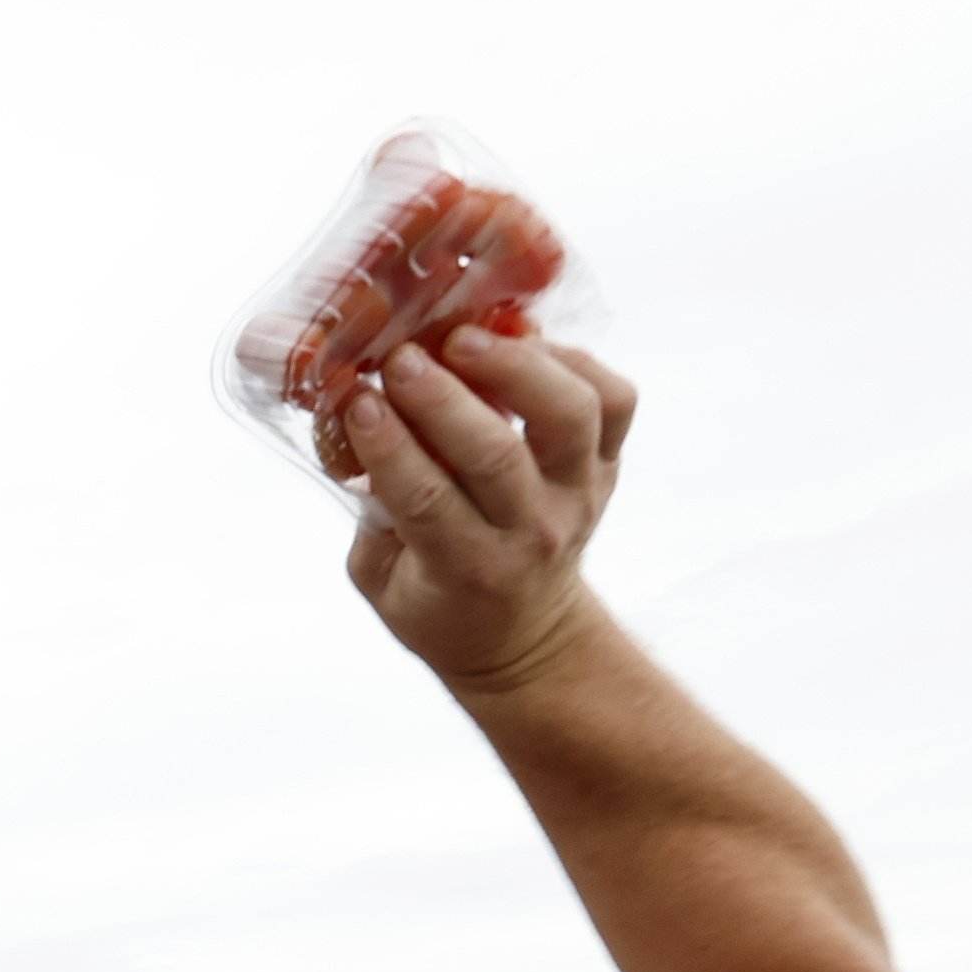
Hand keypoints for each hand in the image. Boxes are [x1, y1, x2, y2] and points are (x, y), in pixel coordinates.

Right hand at [339, 329, 636, 692]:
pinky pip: (614, 398)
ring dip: (516, 365)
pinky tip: (521, 344)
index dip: (389, 445)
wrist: (522, 634)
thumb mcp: (380, 579)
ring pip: (569, 415)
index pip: (427, 501)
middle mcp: (533, 531)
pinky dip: (572, 360)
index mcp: (468, 568)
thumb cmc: (436, 602)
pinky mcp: (608, 462)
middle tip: (402, 359)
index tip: (358, 400)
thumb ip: (370, 511)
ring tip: (465, 337)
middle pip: (496, 454)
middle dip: (442, 399)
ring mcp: (581, 493)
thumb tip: (357, 420)